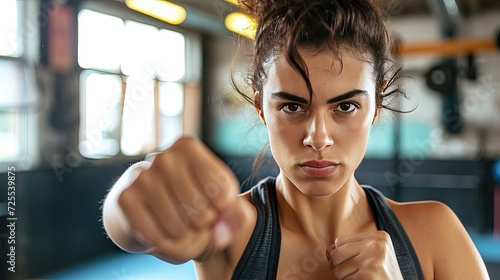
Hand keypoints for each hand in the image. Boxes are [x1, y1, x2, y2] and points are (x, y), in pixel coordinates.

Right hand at [116, 137, 246, 262]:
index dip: (223, 210)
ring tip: (179, 227)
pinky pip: (157, 238)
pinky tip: (161, 234)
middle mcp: (164, 157)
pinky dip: (165, 245)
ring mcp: (141, 177)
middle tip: (194, 220)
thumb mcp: (218, 203)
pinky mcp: (125, 199)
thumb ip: (234, 216)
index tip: (215, 206)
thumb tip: (222, 234)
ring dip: (184, 237)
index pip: (222, 190)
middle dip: (203, 225)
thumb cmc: (188, 204)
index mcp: (188, 147)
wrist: (142, 213)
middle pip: (201, 211)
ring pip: (179, 227)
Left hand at [326, 231, 403, 279]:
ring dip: (345, 278)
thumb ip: (348, 249)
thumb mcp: (370, 257)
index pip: (340, 241)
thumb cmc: (382, 276)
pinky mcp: (369, 273)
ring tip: (362, 278)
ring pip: (337, 268)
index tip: (354, 264)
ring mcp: (374, 258)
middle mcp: (377, 244)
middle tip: (356, 273)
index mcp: (379, 236)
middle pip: (336, 252)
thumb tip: (328, 250)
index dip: (340, 255)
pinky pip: (344, 279)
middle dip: (339, 266)